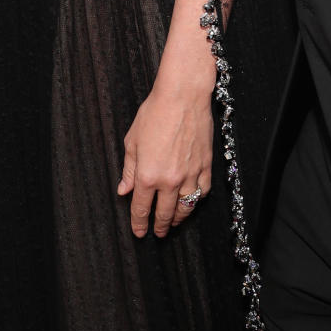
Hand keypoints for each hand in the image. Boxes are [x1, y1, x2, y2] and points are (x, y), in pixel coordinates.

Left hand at [118, 81, 212, 237]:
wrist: (183, 96)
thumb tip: (124, 190)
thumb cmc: (155, 113)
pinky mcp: (206, 166)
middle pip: (165, 213)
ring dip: (179, 218)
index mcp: (148, 176)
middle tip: (157, 233)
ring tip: (175, 223)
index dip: (139, 223)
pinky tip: (193, 200)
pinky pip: (203, 191)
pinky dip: (197, 200)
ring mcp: (190, 175)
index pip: (142, 209)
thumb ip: (129, 170)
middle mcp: (169, 180)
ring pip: (186, 207)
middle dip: (160, 226)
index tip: (139, 232)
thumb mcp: (132, 141)